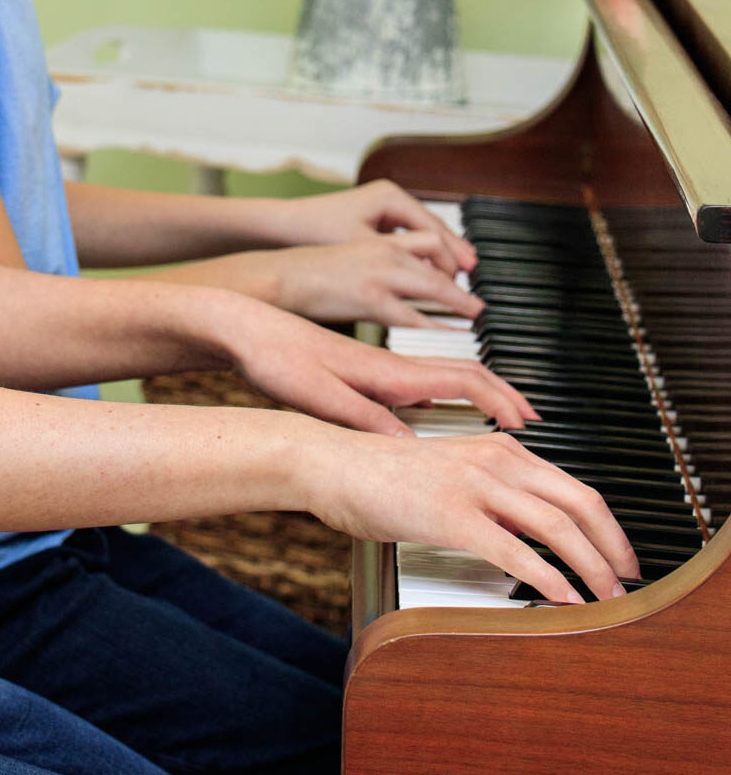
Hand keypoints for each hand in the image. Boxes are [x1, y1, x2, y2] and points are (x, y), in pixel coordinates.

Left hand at [229, 302, 533, 433]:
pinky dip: (442, 388)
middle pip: (464, 371)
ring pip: (443, 369)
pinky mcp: (360, 366)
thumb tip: (414, 448)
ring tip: (500, 412)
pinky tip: (433, 408)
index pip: (463, 378)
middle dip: (503, 393)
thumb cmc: (277, 358)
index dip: (501, 400)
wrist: (243, 325)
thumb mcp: (323, 399)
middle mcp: (390, 363)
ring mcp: (377, 362)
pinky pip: (418, 375)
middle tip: (531, 419)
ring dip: (479, 386)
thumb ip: (369, 422)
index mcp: (388, 372)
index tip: (530, 420)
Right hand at [266, 237, 482, 331]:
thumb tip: (399, 270)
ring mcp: (380, 273)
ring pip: (434, 284)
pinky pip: (414, 315)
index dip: (450, 253)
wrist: (280, 276)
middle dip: (461, 275)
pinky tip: (450, 332)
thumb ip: (378, 258)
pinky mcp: (371, 299)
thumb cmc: (309, 269)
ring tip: (475, 313)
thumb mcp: (351, 253)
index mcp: (379, 237)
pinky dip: (437, 324)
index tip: (464, 267)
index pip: (430, 235)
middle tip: (477, 297)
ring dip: (458, 300)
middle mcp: (384, 249)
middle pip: (439, 255)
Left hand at [272, 180, 475, 278]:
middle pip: (432, 228)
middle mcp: (390, 197)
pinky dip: (421, 256)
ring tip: (459, 279)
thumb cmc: (318, 230)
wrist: (284, 226)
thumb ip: (402, 263)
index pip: (432, 227)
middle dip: (453, 254)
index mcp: (390, 196)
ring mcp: (383, 208)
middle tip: (473, 278)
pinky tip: (429, 274)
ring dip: (439, 257)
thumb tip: (435, 281)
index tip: (467, 274)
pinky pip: (407, 239)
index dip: (452, 253)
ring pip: (421, 234)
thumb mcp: (364, 247)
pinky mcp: (375, 221)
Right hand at [296, 422, 639, 604]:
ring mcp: (475, 486)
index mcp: (498, 450)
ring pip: (557, 525)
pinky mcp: (452, 515)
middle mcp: (495, 460)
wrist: (330, 464)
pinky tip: (563, 599)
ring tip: (609, 597)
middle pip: (580, 502)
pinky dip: (549, 578)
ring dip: (592, 566)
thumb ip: (489, 498)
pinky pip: (516, 551)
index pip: (574, 486)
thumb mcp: (449, 477)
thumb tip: (524, 537)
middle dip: (613, 546)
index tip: (619, 556)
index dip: (606, 525)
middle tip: (628, 581)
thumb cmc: (379, 476)